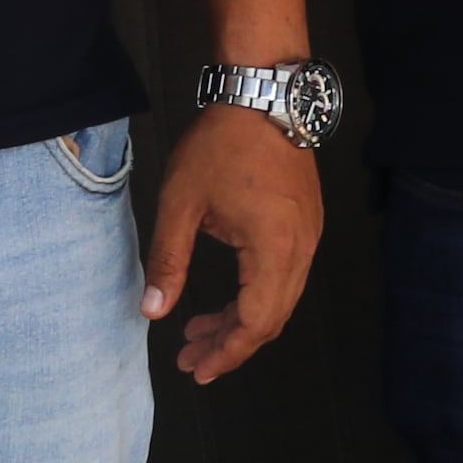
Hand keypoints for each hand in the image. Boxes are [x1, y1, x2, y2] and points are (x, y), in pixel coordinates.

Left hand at [143, 102, 323, 381]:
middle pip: (272, 319)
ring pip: (281, 299)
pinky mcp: (307, 224)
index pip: (256, 322)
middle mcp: (301, 248)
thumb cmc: (222, 144)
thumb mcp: (180, 204)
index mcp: (273, 248)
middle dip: (231, 345)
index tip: (196, 368)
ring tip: (200, 331)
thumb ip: (168, 262)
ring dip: (243, 322)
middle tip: (191, 359)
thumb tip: (153, 311)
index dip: (227, 353)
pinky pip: (286, 277)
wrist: (262, 95)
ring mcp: (309, 236)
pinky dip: (256, 296)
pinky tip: (227, 297)